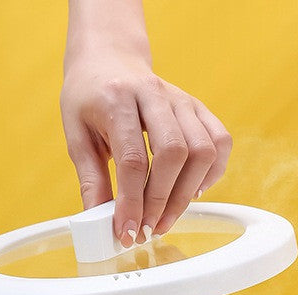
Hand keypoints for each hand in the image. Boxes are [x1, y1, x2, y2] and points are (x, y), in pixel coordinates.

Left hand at [61, 48, 231, 246]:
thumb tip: (100, 224)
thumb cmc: (89, 99)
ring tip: (167, 216)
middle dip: (163, 201)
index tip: (128, 231)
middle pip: (173, 153)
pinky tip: (193, 190)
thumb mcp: (77, 137)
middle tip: (148, 228)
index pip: (132, 159)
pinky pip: (220, 141)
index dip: (133, 202)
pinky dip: (213, 172)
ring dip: (187, 193)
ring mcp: (181, 99)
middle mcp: (153, 94)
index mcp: (116, 99)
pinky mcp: (198, 107)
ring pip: (202, 150)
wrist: (108, 59)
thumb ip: (91, 180)